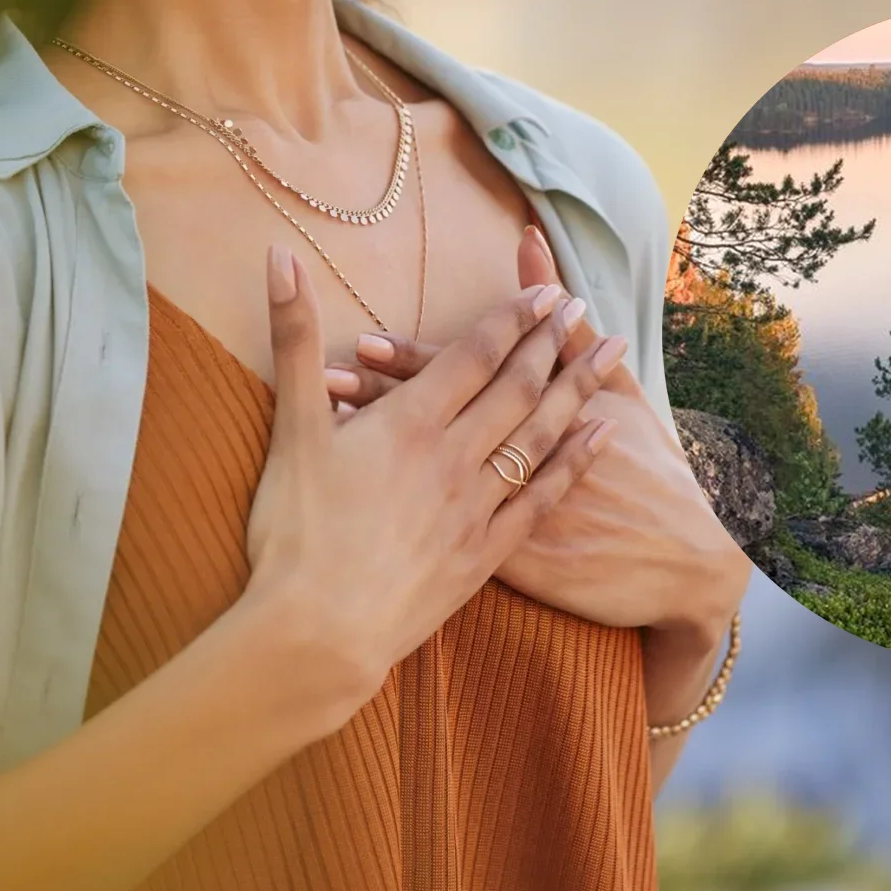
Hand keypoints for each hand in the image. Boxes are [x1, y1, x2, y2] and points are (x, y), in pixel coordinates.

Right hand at [244, 244, 615, 729]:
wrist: (317, 635)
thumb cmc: (294, 531)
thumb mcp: (290, 426)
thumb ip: (294, 337)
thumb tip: (279, 254)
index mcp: (410, 422)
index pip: (473, 356)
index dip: (511, 319)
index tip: (545, 291)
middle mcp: (453, 456)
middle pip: (516, 388)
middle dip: (551, 343)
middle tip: (582, 308)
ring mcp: (475, 507)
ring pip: (540, 435)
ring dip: (577, 389)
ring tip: (610, 354)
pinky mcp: (484, 555)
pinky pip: (542, 497)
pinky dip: (575, 461)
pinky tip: (600, 437)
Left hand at [323, 226, 750, 636]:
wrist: (686, 562)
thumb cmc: (653, 470)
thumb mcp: (623, 395)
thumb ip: (572, 329)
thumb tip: (535, 247)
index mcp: (537, 417)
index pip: (464, 381)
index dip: (414, 363)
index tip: (366, 341)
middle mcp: (513, 464)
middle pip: (436, 426)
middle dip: (379, 402)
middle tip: (326, 376)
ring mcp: (504, 518)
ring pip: (425, 479)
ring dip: (376, 454)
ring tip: (329, 427)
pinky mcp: (504, 565)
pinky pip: (438, 534)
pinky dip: (396, 516)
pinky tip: (353, 505)